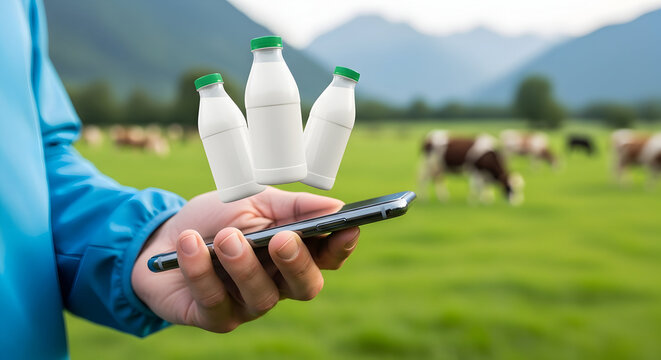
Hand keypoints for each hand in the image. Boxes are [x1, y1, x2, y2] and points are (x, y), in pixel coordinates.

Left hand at [131, 187, 359, 332]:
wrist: (158, 239)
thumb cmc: (213, 220)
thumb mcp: (252, 201)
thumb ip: (291, 206)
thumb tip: (335, 205)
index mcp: (291, 253)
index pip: (327, 257)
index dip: (341, 247)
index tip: (348, 228)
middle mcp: (276, 283)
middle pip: (305, 286)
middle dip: (297, 263)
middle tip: (282, 239)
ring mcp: (246, 304)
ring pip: (262, 297)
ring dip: (243, 265)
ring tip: (226, 237)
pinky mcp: (214, 317)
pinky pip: (215, 302)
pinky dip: (201, 271)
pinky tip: (190, 245)